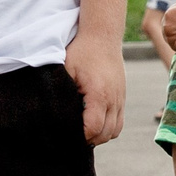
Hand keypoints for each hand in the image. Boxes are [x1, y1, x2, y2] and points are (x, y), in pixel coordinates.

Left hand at [64, 30, 124, 144]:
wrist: (103, 36)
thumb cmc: (82, 52)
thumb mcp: (66, 70)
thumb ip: (62, 93)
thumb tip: (53, 114)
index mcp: (99, 94)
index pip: (92, 128)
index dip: (80, 136)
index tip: (67, 135)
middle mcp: (113, 99)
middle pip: (105, 133)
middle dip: (89, 139)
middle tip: (72, 136)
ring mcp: (120, 99)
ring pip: (115, 131)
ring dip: (100, 135)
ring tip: (84, 131)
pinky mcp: (122, 97)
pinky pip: (119, 122)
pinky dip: (108, 128)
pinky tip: (94, 123)